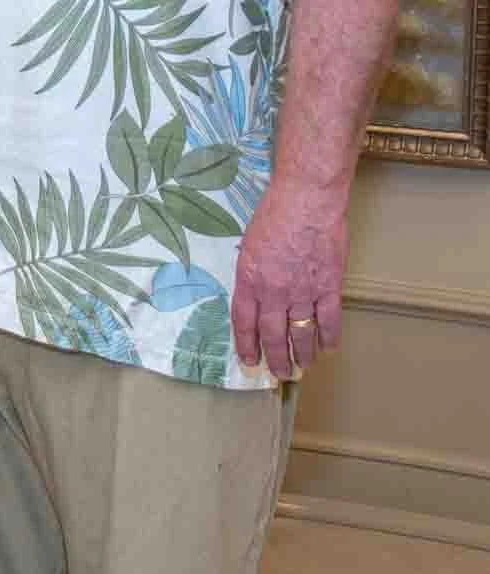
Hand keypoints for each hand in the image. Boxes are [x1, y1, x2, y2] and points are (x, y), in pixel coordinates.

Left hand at [231, 175, 347, 377]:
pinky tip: (327, 349)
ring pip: (302, 334)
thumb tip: (256, 292)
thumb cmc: (274, 213)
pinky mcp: (329, 287)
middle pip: (274, 335)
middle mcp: (275, 292)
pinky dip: (328, 338)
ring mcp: (303, 292)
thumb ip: (253, 272)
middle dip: (275, 358)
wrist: (306, 200)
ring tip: (302, 366)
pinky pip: (329, 321)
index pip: (244, 322)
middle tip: (279, 373)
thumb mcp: (249, 243)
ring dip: (302, 354)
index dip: (247, 345)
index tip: (250, 360)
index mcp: (250, 279)